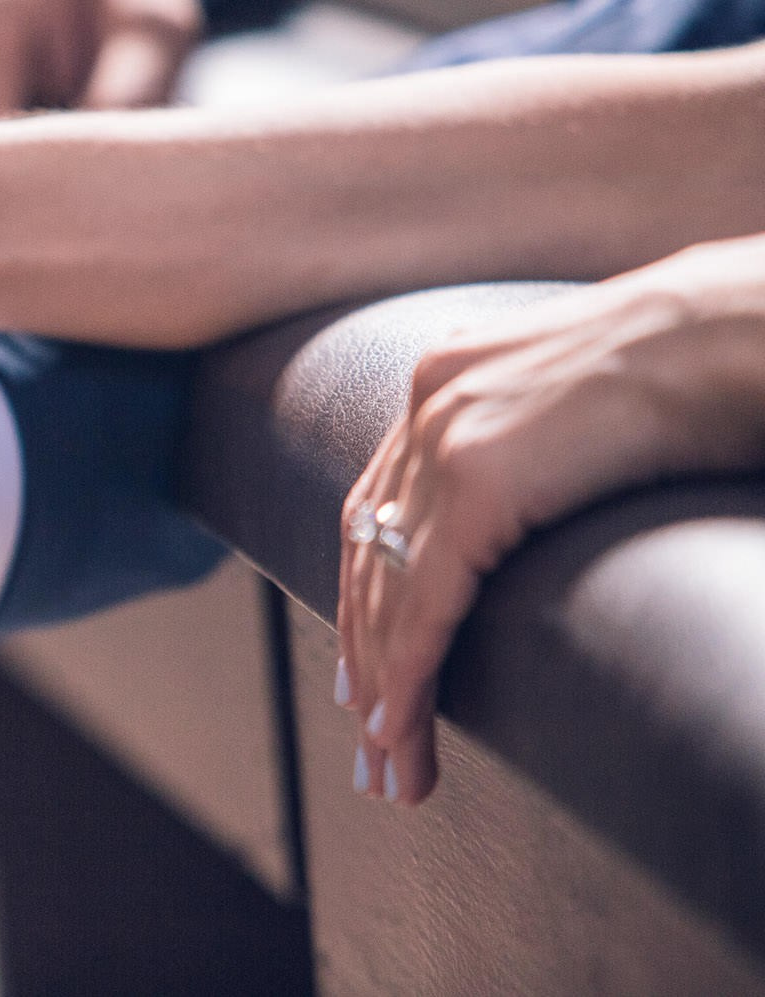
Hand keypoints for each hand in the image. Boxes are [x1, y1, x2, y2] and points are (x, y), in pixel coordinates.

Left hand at [337, 235, 764, 804]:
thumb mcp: (592, 403)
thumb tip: (546, 497)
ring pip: (388, 588)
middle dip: (366, 658)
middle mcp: (430, 402)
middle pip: (369, 555)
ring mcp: (449, 435)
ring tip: (391, 767)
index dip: (368, 596)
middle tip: (370, 747)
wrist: (747, 322)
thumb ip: (543, 443)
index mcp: (448, 377)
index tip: (363, 673)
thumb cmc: (705, 362)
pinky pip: (427, 596)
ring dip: (385, 687)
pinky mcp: (483, 478)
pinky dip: (408, 668)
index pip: (380, 510)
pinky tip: (400, 725)